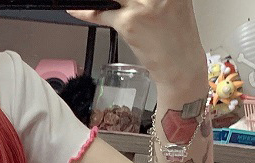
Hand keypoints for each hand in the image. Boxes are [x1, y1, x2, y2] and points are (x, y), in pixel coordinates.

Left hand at [67, 1, 205, 82]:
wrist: (179, 64)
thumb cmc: (175, 37)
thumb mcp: (169, 4)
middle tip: (108, 2)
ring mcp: (142, 5)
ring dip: (97, 2)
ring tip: (87, 3)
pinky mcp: (129, 22)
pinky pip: (99, 13)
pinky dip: (84, 12)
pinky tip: (76, 10)